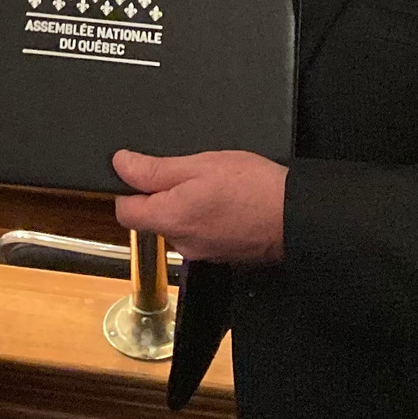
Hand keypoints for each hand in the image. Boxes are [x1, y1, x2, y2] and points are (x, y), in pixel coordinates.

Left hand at [113, 149, 287, 262]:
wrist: (296, 216)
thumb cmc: (254, 188)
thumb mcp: (200, 164)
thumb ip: (155, 169)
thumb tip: (121, 164)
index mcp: (170, 219)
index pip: (125, 210)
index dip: (129, 187)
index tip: (143, 170)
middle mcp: (182, 243)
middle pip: (153, 216)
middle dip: (164, 193)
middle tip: (192, 171)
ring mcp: (202, 252)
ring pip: (179, 223)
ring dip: (188, 204)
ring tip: (215, 185)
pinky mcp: (221, 254)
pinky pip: (201, 231)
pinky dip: (207, 216)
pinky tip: (227, 201)